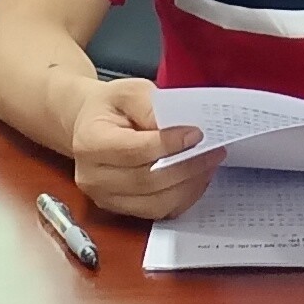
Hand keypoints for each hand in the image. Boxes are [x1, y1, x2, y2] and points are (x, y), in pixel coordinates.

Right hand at [66, 74, 213, 220]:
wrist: (90, 126)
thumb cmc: (110, 107)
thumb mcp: (127, 91)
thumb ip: (149, 105)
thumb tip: (176, 126)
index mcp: (90, 143)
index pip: (135, 151)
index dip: (169, 145)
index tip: (196, 134)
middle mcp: (93, 176)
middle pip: (148, 181)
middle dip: (187, 167)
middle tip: (213, 150)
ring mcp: (105, 198)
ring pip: (156, 203)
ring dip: (189, 185)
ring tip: (209, 164)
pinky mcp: (120, 210)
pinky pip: (158, 212)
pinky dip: (182, 198)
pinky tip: (196, 179)